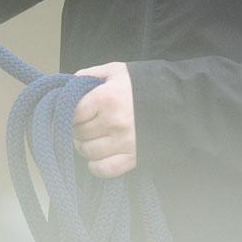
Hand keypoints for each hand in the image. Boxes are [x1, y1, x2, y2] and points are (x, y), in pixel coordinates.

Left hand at [72, 61, 135, 178]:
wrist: (175, 100)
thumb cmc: (141, 84)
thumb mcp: (115, 71)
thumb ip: (88, 75)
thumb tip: (66, 88)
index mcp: (106, 98)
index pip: (72, 113)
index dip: (69, 113)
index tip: (75, 112)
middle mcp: (114, 122)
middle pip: (78, 133)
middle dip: (77, 129)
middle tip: (84, 124)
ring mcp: (124, 142)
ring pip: (87, 151)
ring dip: (84, 146)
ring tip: (92, 138)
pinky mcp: (133, 158)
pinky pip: (104, 169)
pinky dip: (96, 166)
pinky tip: (97, 157)